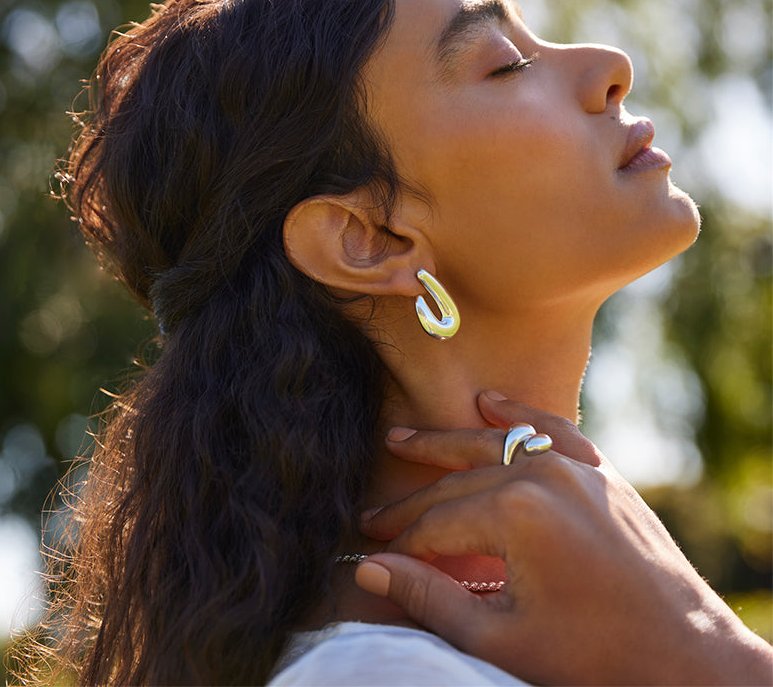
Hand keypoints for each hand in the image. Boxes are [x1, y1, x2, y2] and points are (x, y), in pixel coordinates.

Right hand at [355, 392, 772, 685]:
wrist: (689, 657)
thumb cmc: (594, 656)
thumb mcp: (500, 636)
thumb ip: (429, 597)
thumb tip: (369, 569)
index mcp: (518, 513)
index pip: (437, 524)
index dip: (402, 543)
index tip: (371, 552)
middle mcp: (545, 475)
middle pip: (459, 483)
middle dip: (413, 504)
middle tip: (373, 513)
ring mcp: (577, 467)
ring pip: (495, 446)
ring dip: (447, 445)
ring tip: (403, 438)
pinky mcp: (601, 471)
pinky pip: (551, 431)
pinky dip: (517, 416)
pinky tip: (488, 401)